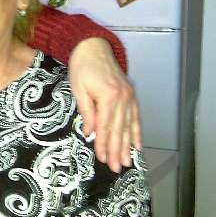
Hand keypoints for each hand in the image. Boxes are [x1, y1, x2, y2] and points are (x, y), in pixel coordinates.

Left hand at [68, 38, 141, 171]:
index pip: (105, 126)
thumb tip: (90, 133)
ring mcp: (130, 97)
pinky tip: (137, 146)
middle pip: (119, 130)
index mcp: (108, 96)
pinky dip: (137, 133)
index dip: (104, 144)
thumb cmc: (82, 68)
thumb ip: (87, 111)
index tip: (102, 159)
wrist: (94, 48)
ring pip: (129, 126)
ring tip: (127, 162)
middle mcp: (123, 98)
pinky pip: (136, 118)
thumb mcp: (78, 89)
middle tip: (116, 168)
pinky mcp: (131, 96)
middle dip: (117, 151)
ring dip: (128, 146)